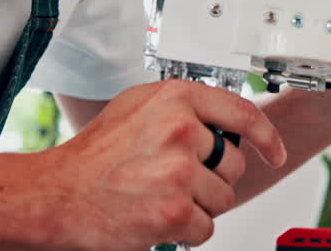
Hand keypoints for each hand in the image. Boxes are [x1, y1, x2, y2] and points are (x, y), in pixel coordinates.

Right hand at [26, 80, 286, 249]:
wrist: (56, 195)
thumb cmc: (93, 156)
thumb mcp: (136, 108)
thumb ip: (180, 106)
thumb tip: (219, 118)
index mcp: (175, 99)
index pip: (243, 113)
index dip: (266, 137)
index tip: (274, 152)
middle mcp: (181, 130)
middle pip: (234, 163)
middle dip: (212, 177)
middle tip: (173, 178)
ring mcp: (180, 172)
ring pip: (223, 198)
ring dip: (198, 205)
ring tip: (159, 196)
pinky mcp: (176, 212)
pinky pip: (206, 227)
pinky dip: (185, 230)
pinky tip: (156, 216)